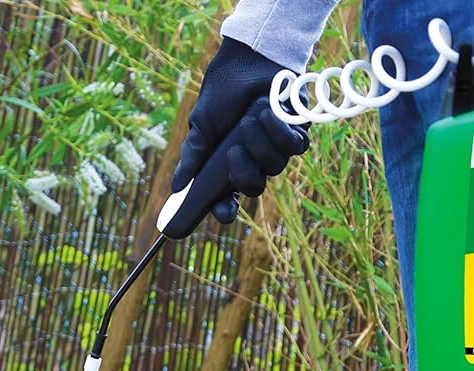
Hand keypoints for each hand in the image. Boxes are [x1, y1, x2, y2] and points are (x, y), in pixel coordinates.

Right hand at [172, 37, 308, 227]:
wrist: (247, 58)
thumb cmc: (224, 90)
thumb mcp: (202, 124)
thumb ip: (193, 155)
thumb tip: (177, 186)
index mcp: (229, 164)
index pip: (228, 199)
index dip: (226, 210)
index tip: (222, 210)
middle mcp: (254, 161)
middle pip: (254, 188)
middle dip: (244, 172)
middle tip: (234, 150)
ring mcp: (276, 148)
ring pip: (274, 167)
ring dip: (259, 143)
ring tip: (250, 119)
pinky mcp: (296, 132)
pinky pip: (294, 148)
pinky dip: (279, 131)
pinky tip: (268, 113)